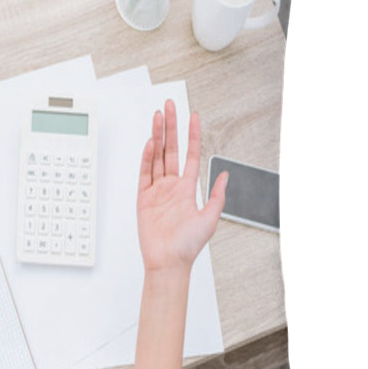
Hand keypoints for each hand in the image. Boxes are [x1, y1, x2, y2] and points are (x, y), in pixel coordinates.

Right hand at [136, 100, 227, 273]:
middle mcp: (171, 186)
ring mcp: (156, 190)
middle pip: (170, 149)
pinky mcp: (142, 197)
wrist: (168, 261)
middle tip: (169, 106)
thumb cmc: (188, 245)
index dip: (192, 134)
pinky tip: (150, 142)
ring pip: (156, 156)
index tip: (193, 116)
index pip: (190, 154)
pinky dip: (146, 157)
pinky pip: (144, 173)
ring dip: (157, 136)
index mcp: (187, 188)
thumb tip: (225, 175)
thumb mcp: (210, 218)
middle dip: (170, 126)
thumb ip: (217, 195)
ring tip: (158, 116)